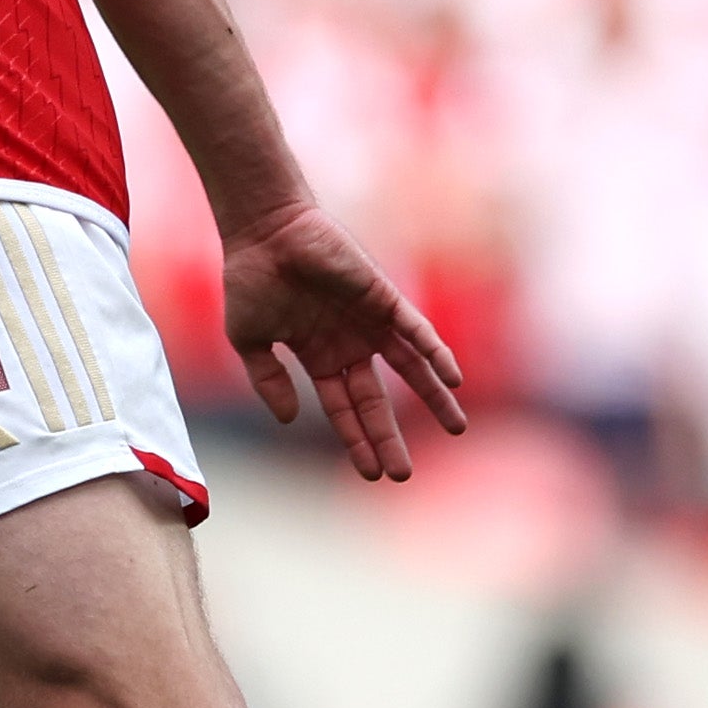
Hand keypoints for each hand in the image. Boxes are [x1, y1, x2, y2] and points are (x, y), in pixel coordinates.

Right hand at [217, 200, 465, 483]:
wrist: (263, 233)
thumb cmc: (250, 279)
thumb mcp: (249, 340)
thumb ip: (268, 380)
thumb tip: (288, 420)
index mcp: (318, 356)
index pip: (343, 407)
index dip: (356, 440)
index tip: (370, 474)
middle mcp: (349, 344)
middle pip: (378, 398)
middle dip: (390, 435)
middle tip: (404, 473)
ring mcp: (370, 322)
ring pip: (411, 368)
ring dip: (435, 397)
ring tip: (457, 427)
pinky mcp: (383, 299)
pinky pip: (417, 330)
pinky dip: (436, 353)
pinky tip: (453, 377)